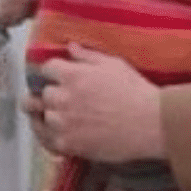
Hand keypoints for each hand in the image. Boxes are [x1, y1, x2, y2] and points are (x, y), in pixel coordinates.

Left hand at [25, 44, 165, 161]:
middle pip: (43, 94)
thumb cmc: (135, 92)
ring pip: (42, 118)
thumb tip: (70, 47)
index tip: (60, 77)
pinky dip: (48, 136)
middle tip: (63, 99)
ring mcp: (63, 123)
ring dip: (50, 116)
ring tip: (61, 117)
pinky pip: (46, 140)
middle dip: (52, 94)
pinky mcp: (68, 144)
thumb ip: (87, 55)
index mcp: (72, 75)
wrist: (149, 124)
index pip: (46, 69)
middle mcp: (62, 98)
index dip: (54, 72)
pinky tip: (55, 133)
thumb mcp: (114, 64)